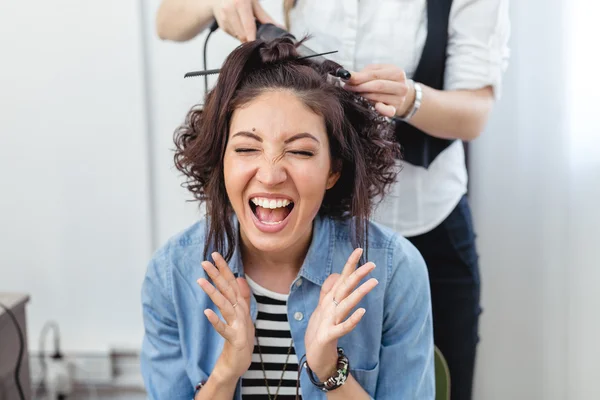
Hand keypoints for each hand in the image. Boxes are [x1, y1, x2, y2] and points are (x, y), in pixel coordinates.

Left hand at [197, 252, 253, 382]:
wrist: (239, 362)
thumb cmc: (239, 337)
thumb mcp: (241, 315)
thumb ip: (242, 296)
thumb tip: (239, 278)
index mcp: (240, 305)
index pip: (231, 282)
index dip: (224, 268)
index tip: (214, 254)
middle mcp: (240, 312)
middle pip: (228, 290)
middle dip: (217, 275)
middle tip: (204, 262)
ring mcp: (239, 325)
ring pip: (225, 305)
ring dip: (213, 292)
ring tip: (200, 281)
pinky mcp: (235, 339)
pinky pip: (224, 329)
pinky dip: (216, 321)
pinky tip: (206, 313)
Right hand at [211, 0, 277, 41]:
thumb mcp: (253, 2)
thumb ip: (265, 17)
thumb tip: (280, 28)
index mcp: (240, 3)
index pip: (249, 26)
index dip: (254, 39)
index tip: (260, 46)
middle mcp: (229, 10)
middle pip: (243, 35)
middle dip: (251, 37)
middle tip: (257, 35)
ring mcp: (223, 18)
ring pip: (238, 37)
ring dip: (244, 35)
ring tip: (246, 25)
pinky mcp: (222, 25)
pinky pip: (234, 36)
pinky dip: (239, 33)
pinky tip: (239, 24)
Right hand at [304, 248, 378, 379]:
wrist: (314, 355)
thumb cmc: (320, 329)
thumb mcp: (324, 308)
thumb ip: (329, 291)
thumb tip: (338, 274)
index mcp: (329, 300)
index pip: (341, 278)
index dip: (350, 264)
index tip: (359, 250)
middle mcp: (329, 307)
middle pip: (344, 288)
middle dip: (357, 275)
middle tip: (372, 264)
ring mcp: (328, 321)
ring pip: (345, 304)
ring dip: (359, 293)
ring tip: (374, 283)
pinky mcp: (328, 336)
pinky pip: (342, 328)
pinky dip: (351, 320)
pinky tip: (362, 312)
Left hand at [345, 64, 414, 117]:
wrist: (398, 93)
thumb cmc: (384, 80)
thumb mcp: (377, 72)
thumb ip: (365, 73)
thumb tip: (348, 76)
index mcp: (397, 72)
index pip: (374, 75)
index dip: (359, 77)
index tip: (346, 77)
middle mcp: (401, 86)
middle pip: (377, 86)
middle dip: (359, 86)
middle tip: (347, 87)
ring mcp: (399, 99)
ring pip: (377, 97)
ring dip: (363, 96)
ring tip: (353, 93)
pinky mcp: (395, 110)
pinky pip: (388, 111)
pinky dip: (380, 109)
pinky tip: (374, 106)